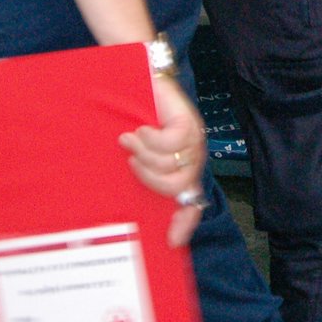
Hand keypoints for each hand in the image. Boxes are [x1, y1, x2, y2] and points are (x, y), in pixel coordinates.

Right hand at [118, 73, 206, 247]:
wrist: (135, 80)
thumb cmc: (131, 119)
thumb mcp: (133, 155)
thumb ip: (139, 177)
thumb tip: (128, 211)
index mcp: (180, 170)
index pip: (190, 204)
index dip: (184, 223)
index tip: (172, 241)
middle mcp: (190, 158)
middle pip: (176, 189)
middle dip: (149, 178)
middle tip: (132, 160)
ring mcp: (192, 141)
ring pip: (171, 167)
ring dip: (145, 155)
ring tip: (133, 139)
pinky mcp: (188, 122)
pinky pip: (170, 143)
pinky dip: (150, 138)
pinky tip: (141, 129)